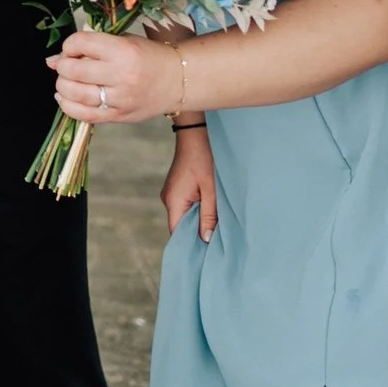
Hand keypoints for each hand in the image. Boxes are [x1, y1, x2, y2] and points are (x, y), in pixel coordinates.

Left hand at [47, 30, 183, 125]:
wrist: (178, 80)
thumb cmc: (149, 56)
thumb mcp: (123, 41)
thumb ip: (91, 47)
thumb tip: (53, 59)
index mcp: (123, 50)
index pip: (81, 43)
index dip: (69, 45)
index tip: (71, 48)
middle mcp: (121, 75)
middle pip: (73, 71)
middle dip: (62, 66)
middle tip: (66, 65)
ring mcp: (120, 99)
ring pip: (75, 94)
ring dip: (62, 86)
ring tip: (64, 81)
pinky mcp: (119, 116)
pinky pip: (85, 115)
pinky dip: (68, 106)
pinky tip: (65, 98)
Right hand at [162, 126, 217, 240]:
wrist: (196, 132)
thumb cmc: (205, 158)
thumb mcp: (212, 190)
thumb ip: (209, 216)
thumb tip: (206, 240)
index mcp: (174, 201)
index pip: (178, 233)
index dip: (191, 244)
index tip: (207, 254)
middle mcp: (168, 198)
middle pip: (181, 226)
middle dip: (198, 233)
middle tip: (219, 242)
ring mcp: (172, 192)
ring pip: (185, 215)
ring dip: (200, 220)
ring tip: (218, 226)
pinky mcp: (178, 188)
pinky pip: (186, 206)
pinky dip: (198, 210)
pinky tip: (212, 210)